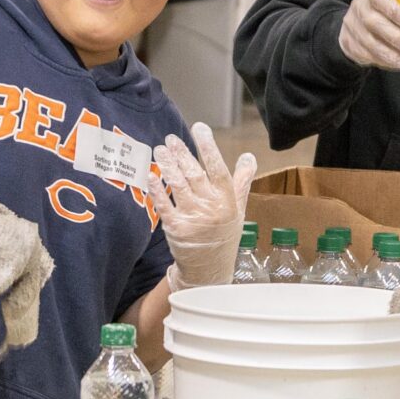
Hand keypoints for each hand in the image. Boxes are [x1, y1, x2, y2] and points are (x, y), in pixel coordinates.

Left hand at [152, 123, 257, 290]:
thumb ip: (241, 182)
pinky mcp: (175, 228)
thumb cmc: (224, 236)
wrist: (209, 271)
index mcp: (227, 201)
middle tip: (171, 138)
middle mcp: (211, 208)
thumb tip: (248, 156)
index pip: (217, 168)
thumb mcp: (238, 209)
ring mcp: (192, 218)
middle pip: (194, 174)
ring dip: (168, 165)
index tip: (199, 127)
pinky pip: (164, 204)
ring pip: (178, 185)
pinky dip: (157, 189)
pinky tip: (151, 175)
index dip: (208, 146)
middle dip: (182, 153)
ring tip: (160, 150)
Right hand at [339, 0, 399, 70]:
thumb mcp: (392, 8)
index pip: (380, 0)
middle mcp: (359, 9)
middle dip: (395, 38)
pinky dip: (384, 62)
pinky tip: (396, 64)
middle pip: (374, 23)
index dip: (395, 11)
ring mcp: (352, 27)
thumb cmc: (382, 15)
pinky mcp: (349, 44)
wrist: (356, 24)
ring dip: (391, 55)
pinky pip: (367, 56)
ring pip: (370, 44)